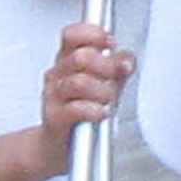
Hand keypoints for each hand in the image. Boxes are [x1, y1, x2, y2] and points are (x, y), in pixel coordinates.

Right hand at [39, 22, 134, 175]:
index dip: (92, 34)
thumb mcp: (106, 82)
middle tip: (115, 77)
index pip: (71, 35)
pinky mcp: (54, 118)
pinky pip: (75, 109)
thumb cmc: (83, 110)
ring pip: (79, 82)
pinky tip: (101, 113)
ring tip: (108, 100)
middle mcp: (57, 74)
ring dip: (102, 91)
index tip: (110, 43)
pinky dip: (94, 110)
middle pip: (80, 57)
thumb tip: (126, 60)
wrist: (59, 146)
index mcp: (67, 60)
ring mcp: (53, 95)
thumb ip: (118, 67)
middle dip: (106, 67)